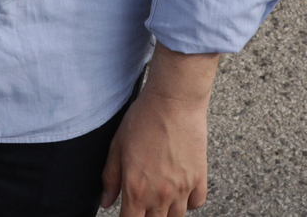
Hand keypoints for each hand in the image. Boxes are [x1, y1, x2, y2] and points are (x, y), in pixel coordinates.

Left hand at [100, 78, 210, 215]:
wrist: (174, 101)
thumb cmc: (143, 119)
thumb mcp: (117, 146)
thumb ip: (110, 178)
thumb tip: (107, 202)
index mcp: (136, 189)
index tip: (128, 211)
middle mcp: (160, 194)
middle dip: (146, 216)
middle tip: (143, 201)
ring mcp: (182, 188)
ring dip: (166, 211)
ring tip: (160, 196)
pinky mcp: (199, 177)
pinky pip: (196, 203)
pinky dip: (188, 202)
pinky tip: (179, 189)